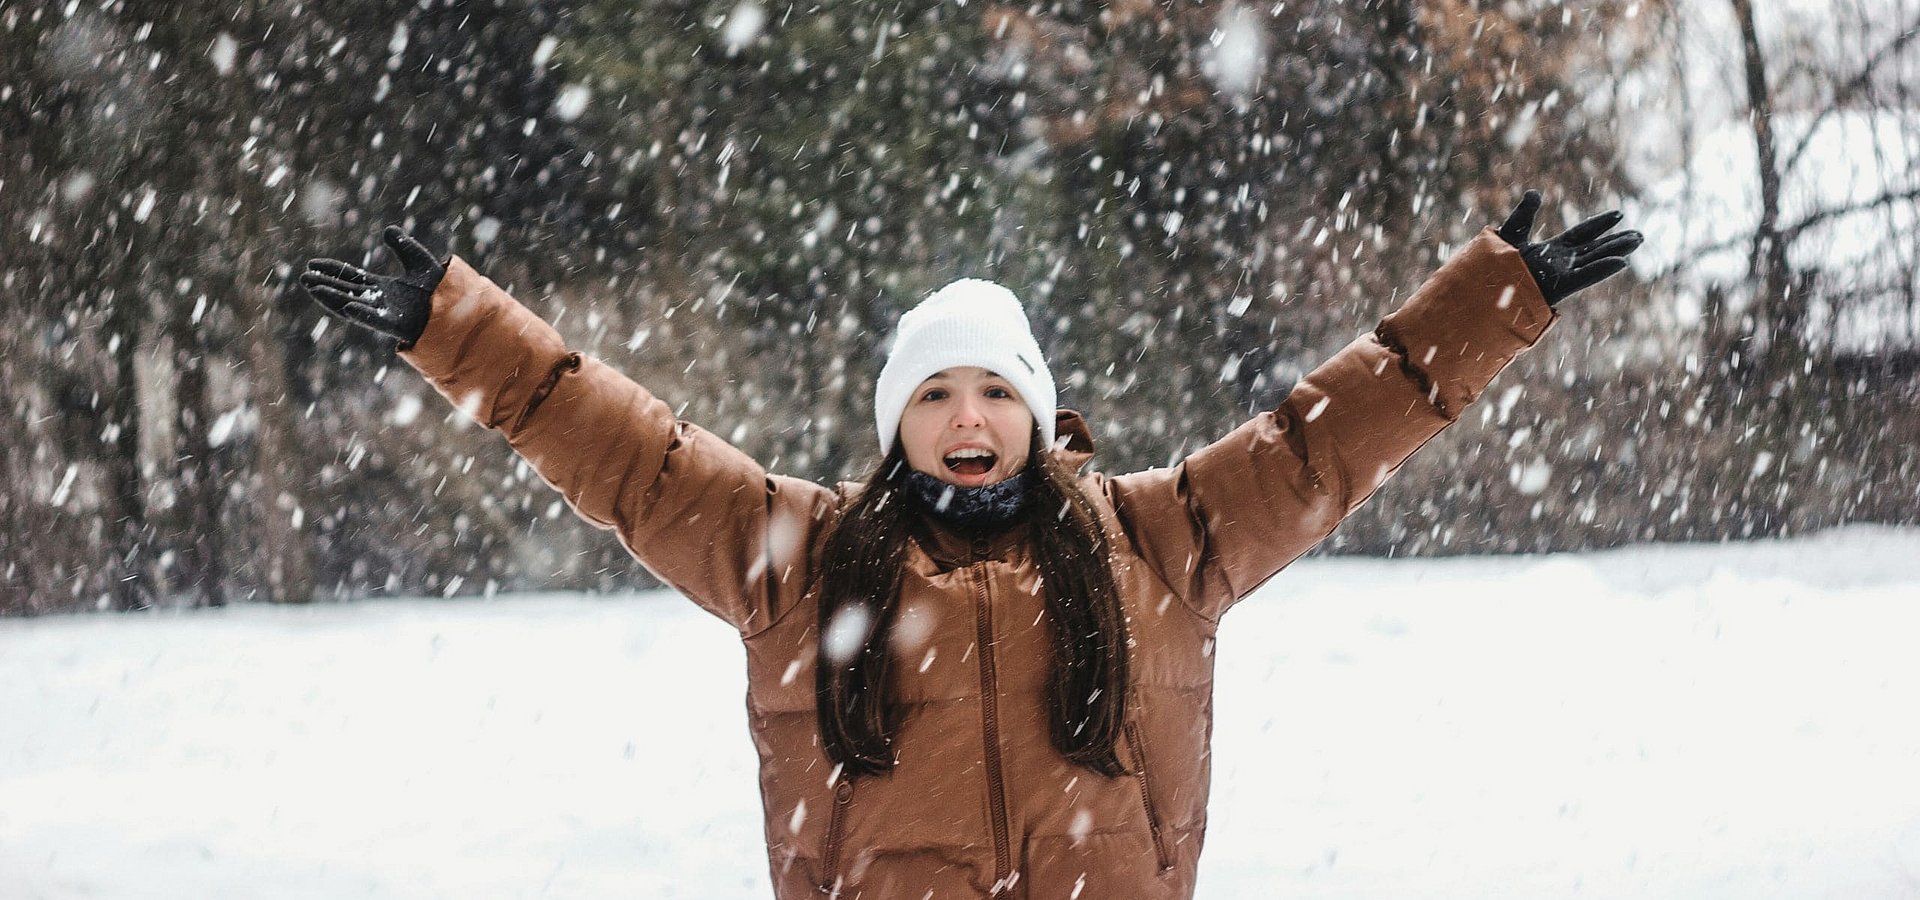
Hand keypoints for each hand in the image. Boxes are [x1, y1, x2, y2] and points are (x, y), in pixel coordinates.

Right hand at [299, 226, 444, 348]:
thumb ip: (403, 246)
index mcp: (385, 289)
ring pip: (353, 306)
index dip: (332, 271)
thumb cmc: (443, 288)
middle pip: (346, 292)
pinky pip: (377, 320)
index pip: (352, 278)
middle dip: (324, 285)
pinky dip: (362, 314)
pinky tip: (346, 306)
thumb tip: (388, 230)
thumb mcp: (419, 260)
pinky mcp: (399, 325)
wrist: (462, 306)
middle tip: (302, 278)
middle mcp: (382, 302)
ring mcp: (388, 314)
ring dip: (332, 298)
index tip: (312, 264)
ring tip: (312, 289)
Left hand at [1496, 190, 1642, 306]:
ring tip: (1638, 241)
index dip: (1600, 224)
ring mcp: (1562, 275)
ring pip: (1596, 260)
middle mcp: (1561, 263)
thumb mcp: (1511, 232)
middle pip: (1595, 248)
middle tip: (1640, 234)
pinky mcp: (1558, 287)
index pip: (1581, 234)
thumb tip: (1534, 193)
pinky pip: (1584, 277)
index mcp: (1551, 250)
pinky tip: (1622, 261)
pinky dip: (1602, 269)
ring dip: (1617, 251)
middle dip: (1617, 241)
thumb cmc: (1493, 263)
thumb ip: (1524, 213)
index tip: (1619, 214)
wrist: (1485, 286)